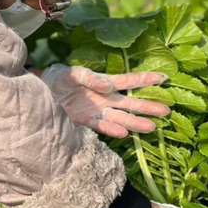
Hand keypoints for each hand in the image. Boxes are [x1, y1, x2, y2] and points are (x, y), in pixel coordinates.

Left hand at [41, 64, 170, 138]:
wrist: (41, 93)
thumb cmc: (58, 78)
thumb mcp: (72, 73)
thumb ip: (90, 78)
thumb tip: (108, 86)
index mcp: (104, 83)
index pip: (129, 80)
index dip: (146, 79)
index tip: (164, 77)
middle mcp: (105, 99)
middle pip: (130, 103)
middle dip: (147, 107)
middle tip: (166, 111)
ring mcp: (97, 112)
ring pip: (120, 118)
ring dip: (135, 122)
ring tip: (152, 127)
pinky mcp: (85, 122)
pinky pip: (102, 127)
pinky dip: (112, 130)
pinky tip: (124, 134)